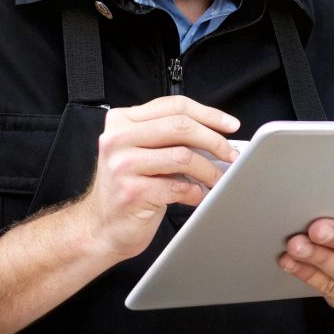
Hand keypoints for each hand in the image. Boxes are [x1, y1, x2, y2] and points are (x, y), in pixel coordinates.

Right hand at [76, 95, 239, 259]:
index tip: (230, 125)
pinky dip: (196, 192)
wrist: (102, 227)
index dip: (209, 114)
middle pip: (181, 126)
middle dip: (215, 140)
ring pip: (183, 156)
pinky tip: (198, 195)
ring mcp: (122, 165)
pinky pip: (178, 186)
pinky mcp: (132, 191)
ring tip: (218, 179)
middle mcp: (118, 139)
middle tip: (231, 154)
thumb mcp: (143, 153)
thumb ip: (170, 138)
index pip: (174, 106)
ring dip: (209, 170)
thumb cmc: (129, 188)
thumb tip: (217, 136)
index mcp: (122, 121)